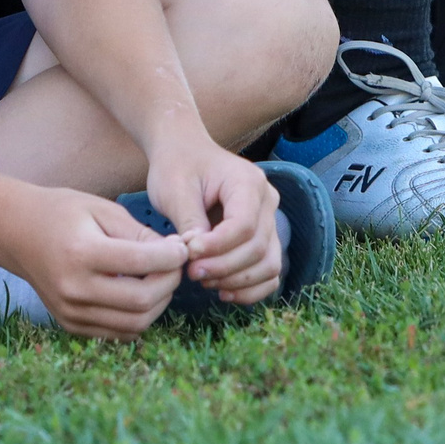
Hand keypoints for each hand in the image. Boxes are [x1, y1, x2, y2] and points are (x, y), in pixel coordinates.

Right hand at [0, 186, 189, 341]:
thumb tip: (176, 252)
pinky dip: (138, 317)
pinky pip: (118, 332)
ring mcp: (71, 312)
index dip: (172, 256)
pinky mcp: (71, 324)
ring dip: (158, 304)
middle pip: (142, 301)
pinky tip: (140, 293)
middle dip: (169, 283)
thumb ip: (139, 233)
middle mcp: (75, 289)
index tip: (182, 247)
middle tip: (175, 265)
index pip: (142, 263)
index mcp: (82, 253)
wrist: (16, 233)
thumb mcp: (102, 209)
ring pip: (134, 324)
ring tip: (160, 279)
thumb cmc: (61, 212)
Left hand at [144, 136, 284, 304]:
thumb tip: (196, 255)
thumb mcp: (175, 189)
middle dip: (223, 268)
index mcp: (248, 182)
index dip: (218, 247)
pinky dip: (251, 288)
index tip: (189, 255)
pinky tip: (223, 290)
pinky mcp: (264, 238)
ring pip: (269, 264)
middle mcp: (267, 200)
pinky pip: (269, 270)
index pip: (244, 225)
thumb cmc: (177, 167)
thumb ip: (189, 221)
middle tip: (190, 273)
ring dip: (238, 281)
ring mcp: (269, 220)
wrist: (184, 153)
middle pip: (258, 247)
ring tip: (204, 280)